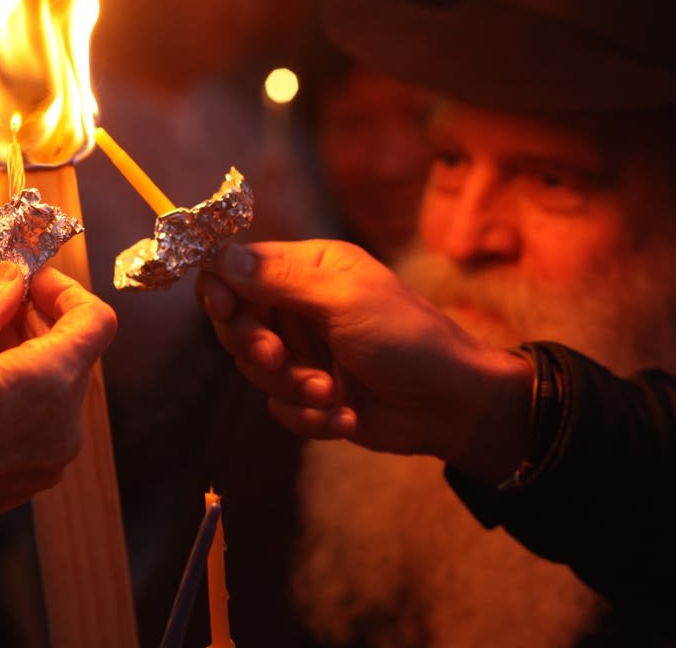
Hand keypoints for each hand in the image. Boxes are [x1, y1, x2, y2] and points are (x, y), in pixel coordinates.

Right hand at [0, 262, 116, 586]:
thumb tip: (14, 277)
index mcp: (48, 383)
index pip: (96, 321)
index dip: (67, 292)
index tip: (30, 282)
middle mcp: (62, 427)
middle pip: (78, 355)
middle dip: (43, 321)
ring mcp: (48, 461)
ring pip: (61, 390)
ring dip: (32, 357)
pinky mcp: (27, 482)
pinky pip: (44, 424)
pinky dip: (25, 396)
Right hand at [197, 240, 531, 478]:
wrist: (454, 407)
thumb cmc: (409, 339)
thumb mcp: (344, 300)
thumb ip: (280, 279)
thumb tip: (222, 257)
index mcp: (309, 268)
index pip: (239, 268)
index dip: (221, 288)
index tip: (222, 311)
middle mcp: (300, 305)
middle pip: (236, 322)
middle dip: (255, 345)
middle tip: (278, 357)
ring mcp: (304, 351)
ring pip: (254, 369)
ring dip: (291, 386)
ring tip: (331, 393)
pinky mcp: (310, 394)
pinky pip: (279, 407)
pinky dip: (309, 417)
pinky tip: (346, 418)